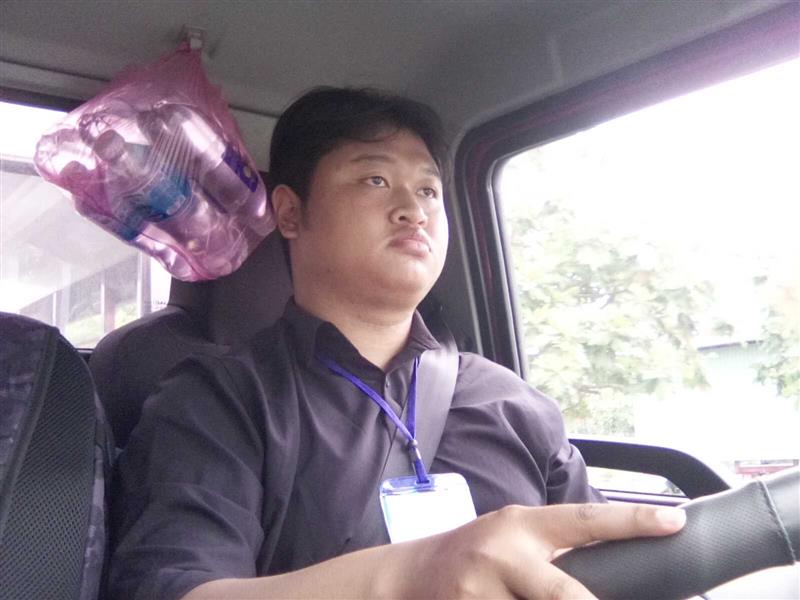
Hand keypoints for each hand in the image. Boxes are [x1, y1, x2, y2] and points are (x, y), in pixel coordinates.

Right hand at [393, 503, 685, 599]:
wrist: (410, 575)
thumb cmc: (474, 552)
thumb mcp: (512, 534)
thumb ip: (553, 546)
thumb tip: (613, 562)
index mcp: (522, 525)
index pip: (584, 520)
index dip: (631, 520)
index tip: (674, 521)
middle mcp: (504, 555)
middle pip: (566, 594)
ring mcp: (481, 591)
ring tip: (540, 598)